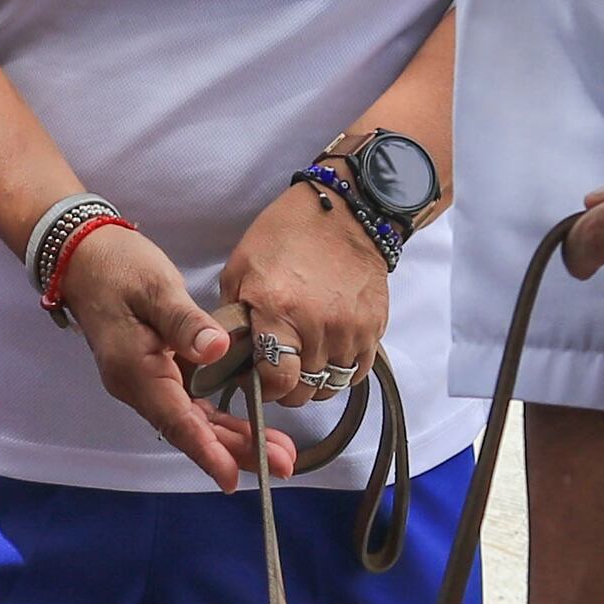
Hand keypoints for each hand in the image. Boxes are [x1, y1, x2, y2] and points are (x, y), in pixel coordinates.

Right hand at [60, 225, 274, 491]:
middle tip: (283, 465)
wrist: (83, 257)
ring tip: (279, 453)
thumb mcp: (156, 287)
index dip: (206, 450)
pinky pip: (190, 405)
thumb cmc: (118, 267)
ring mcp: (147, 382)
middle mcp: (139, 387)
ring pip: (192, 421)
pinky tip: (250, 428)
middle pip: (189, 430)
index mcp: (136, 371)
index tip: (231, 478)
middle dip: (234, 451)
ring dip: (233, 439)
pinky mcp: (157, 371)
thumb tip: (217, 349)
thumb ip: (185, 321)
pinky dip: (220, 420)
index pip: (176, 420)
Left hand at [218, 174, 390, 441]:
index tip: (256, 379)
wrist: (345, 213)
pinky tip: (326, 354)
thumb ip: (232, 317)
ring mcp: (352, 330)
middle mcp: (319, 327)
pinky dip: (339, 371)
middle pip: (303, 390)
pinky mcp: (375, 328)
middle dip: (286, 388)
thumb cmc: (285, 236)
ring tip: (302, 361)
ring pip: (331, 386)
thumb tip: (228, 356)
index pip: (277, 381)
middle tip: (276, 369)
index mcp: (279, 311)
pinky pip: (356, 372)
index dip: (264, 389)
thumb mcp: (240, 269)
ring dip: (313, 382)